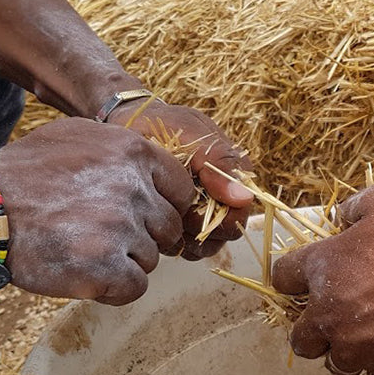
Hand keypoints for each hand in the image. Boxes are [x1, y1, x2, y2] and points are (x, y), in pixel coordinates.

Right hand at [0, 118, 194, 304]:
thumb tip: (158, 172)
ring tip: (84, 250)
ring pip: (151, 258)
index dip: (166, 207)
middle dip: (144, 237)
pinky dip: (114, 289)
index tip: (146, 217)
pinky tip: (87, 277)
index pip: (181, 189)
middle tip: (104, 238)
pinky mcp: (106, 267)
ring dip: (124, 262)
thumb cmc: (26, 174)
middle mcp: (133, 187)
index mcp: (132, 152)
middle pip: (168, 228)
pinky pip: (135, 287)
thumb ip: (123, 151)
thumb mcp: (78, 136)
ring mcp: (121, 228)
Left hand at [109, 100, 253, 259]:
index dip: (217, 216)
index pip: (239, 215)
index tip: (191, 201)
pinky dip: (169, 238)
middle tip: (171, 203)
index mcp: (237, 177)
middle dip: (197, 225)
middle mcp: (226, 199)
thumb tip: (244, 198)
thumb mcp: (191, 134)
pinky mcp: (184, 228)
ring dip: (183, 234)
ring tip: (161, 207)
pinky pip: (185, 249)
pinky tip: (155, 216)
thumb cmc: (163, 126)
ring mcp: (206, 216)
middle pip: (224, 234)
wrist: (129, 128)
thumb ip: (219, 163)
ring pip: (205, 246)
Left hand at [272, 182, 373, 374]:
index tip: (303, 275)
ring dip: (344, 351)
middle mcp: (329, 314)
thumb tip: (343, 215)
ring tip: (366, 338)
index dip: (291, 274)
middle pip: (299, 337)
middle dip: (310, 330)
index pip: (282, 275)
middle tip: (332, 318)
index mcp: (324, 268)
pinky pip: (373, 371)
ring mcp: (355, 347)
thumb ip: (359, 205)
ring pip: (334, 362)